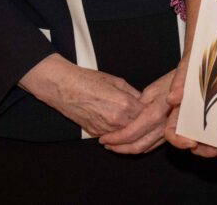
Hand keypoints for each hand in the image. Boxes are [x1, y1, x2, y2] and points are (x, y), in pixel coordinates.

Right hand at [19, 54, 141, 136]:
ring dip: (129, 129)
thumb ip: (133, 93)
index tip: (151, 109)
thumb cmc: (89, 80)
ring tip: (130, 120)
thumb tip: (143, 101)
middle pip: (137, 127)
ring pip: (125, 135)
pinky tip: (116, 123)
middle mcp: (116, 119)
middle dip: (142, 122)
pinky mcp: (94, 133)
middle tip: (144, 118)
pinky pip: (111, 135)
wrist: (64, 88)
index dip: (149, 111)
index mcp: (125, 104)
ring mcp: (105, 129)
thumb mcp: (117, 81)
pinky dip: (116, 131)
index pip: (146, 114)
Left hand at [99, 71, 173, 153]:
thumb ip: (138, 105)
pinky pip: (152, 145)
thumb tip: (124, 118)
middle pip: (137, 145)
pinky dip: (138, 147)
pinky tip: (130, 142)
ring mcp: (167, 132)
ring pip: (144, 148)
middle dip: (118, 147)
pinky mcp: (170, 133)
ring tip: (113, 145)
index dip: (115, 139)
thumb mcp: (152, 90)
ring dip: (127, 149)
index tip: (103, 138)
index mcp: (155, 114)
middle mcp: (162, 126)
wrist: (189, 83)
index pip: (130, 133)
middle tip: (105, 144)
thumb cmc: (171, 82)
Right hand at [164, 53, 216, 157]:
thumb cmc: (198, 59)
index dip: (178, 141)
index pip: (172, 132)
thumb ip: (179, 81)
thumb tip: (172, 99)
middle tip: (215, 148)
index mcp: (180, 109)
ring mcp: (208, 115)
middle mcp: (192, 115)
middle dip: (203, 150)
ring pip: (208, 139)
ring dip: (215, 145)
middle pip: (191, 141)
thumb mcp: (188, 66)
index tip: (192, 143)